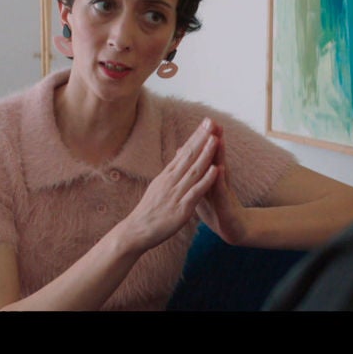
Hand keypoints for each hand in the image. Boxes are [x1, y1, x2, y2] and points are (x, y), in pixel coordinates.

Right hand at [121, 117, 219, 251]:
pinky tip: (216, 170)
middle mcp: (171, 180)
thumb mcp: (158, 187)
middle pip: (189, 155)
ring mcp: (176, 193)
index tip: (206, 122)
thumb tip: (175, 159)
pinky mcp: (181, 208)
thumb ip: (169, 174)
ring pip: (194, 170)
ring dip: (206, 154)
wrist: (136, 231)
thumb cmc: (148, 211)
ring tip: (215, 139)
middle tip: (211, 122)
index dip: (196, 136)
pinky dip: (206, 180)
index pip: (184, 151)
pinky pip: (196, 191)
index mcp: (167, 175)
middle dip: (202, 138)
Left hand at [196, 123, 247, 244]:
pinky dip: (219, 180)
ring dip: (220, 154)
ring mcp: (223, 191)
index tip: (202, 121)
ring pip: (221, 169)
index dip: (203, 139)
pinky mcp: (225, 204)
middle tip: (212, 121)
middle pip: (215, 156)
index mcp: (209, 176)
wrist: (233, 228)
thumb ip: (195, 173)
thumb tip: (184, 157)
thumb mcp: (202, 188)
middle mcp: (219, 179)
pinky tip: (219, 169)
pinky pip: (221, 191)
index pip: (206, 154)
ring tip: (218, 138)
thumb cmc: (216, 208)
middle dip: (213, 139)